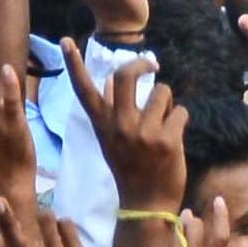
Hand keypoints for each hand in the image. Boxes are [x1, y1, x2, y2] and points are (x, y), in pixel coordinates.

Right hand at [60, 33, 185, 211]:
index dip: (74, 64)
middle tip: (152, 66)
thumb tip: (120, 78)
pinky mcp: (165, 138)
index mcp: (102, 127)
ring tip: (163, 126)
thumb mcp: (114, 141)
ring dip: (168, 104)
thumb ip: (116, 112)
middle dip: (142, 64)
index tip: (66, 41)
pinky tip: (174, 140)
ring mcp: (141, 132)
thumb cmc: (132, 169)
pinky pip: (181, 111)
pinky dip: (181, 120)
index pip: (84, 91)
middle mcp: (118, 126)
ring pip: (162, 92)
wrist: (145, 205)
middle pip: (126, 75)